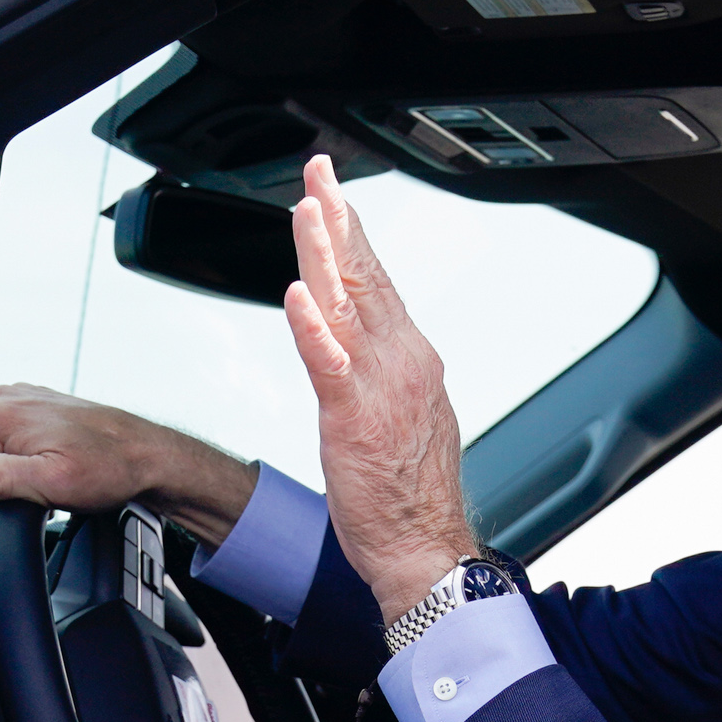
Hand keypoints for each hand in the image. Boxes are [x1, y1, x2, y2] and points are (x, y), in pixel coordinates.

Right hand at [0, 385, 256, 543]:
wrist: (148, 455)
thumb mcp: (51, 484)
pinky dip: (26, 461)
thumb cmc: (109, 468)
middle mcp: (2, 399)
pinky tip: (53, 467)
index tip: (15, 509)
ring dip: (14, 475)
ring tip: (51, 481)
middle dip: (0, 487)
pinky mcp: (35, 406)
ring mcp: (20, 399)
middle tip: (40, 495)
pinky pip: (11, 443)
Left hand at [282, 155, 476, 618]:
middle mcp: (401, 362)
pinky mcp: (353, 420)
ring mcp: (379, 388)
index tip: (335, 197)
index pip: (378, 282)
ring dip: (325, 254)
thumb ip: (381, 371)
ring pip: (347, 306)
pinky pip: (329, 365)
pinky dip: (313, 328)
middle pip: (364, 277)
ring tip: (308, 210)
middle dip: (339, 220)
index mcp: (412, 359)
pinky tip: (297, 296)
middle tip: (321, 173)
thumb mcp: (402, 415)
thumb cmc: (409, 494)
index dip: (353, 234)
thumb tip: (358, 342)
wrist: (424, 548)